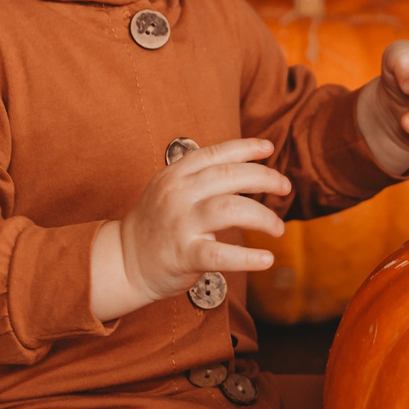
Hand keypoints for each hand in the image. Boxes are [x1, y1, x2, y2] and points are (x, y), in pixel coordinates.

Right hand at [91, 138, 292, 319]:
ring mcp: (180, 224)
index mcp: (175, 174)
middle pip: (230, 176)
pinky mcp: (183, 254)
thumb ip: (198, 177)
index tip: (269, 148)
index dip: (246, 148)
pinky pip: (221, 255)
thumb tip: (242, 168)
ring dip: (263, 216)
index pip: (216, 153)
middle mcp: (178, 194)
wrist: (124, 260)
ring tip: (277, 228)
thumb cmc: (156, 225)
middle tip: (284, 187)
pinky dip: (248, 257)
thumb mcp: (168, 189)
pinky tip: (266, 258)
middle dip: (265, 178)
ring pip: (231, 209)